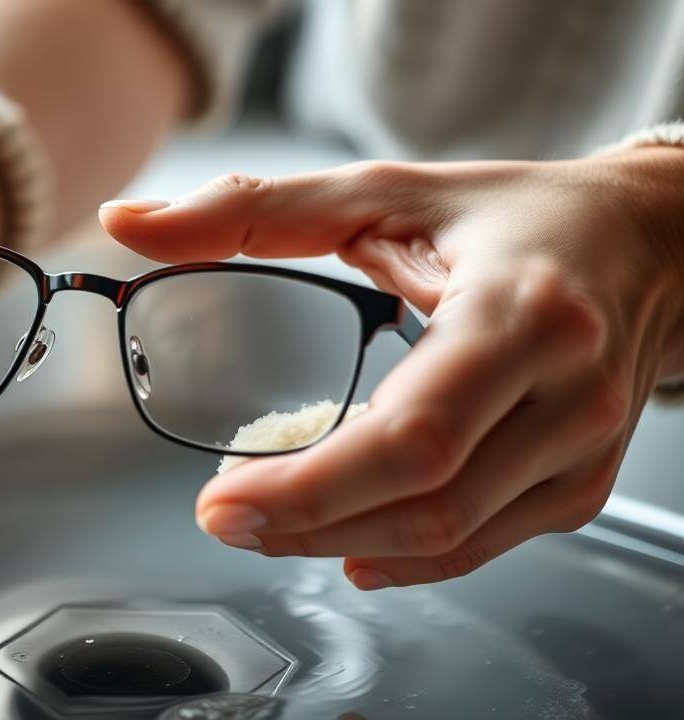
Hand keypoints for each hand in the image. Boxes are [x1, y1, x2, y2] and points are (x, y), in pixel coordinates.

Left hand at [99, 147, 683, 587]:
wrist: (645, 245)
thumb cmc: (510, 216)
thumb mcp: (382, 194)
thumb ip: (252, 208)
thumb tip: (130, 223)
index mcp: (521, 312)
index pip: (411, 436)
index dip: (309, 486)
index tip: (220, 499)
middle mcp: (566, 392)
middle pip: (425, 505)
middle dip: (307, 525)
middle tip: (222, 516)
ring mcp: (582, 450)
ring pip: (449, 540)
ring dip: (341, 544)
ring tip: (266, 522)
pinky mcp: (580, 484)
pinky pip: (481, 546)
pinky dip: (401, 558)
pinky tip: (345, 549)